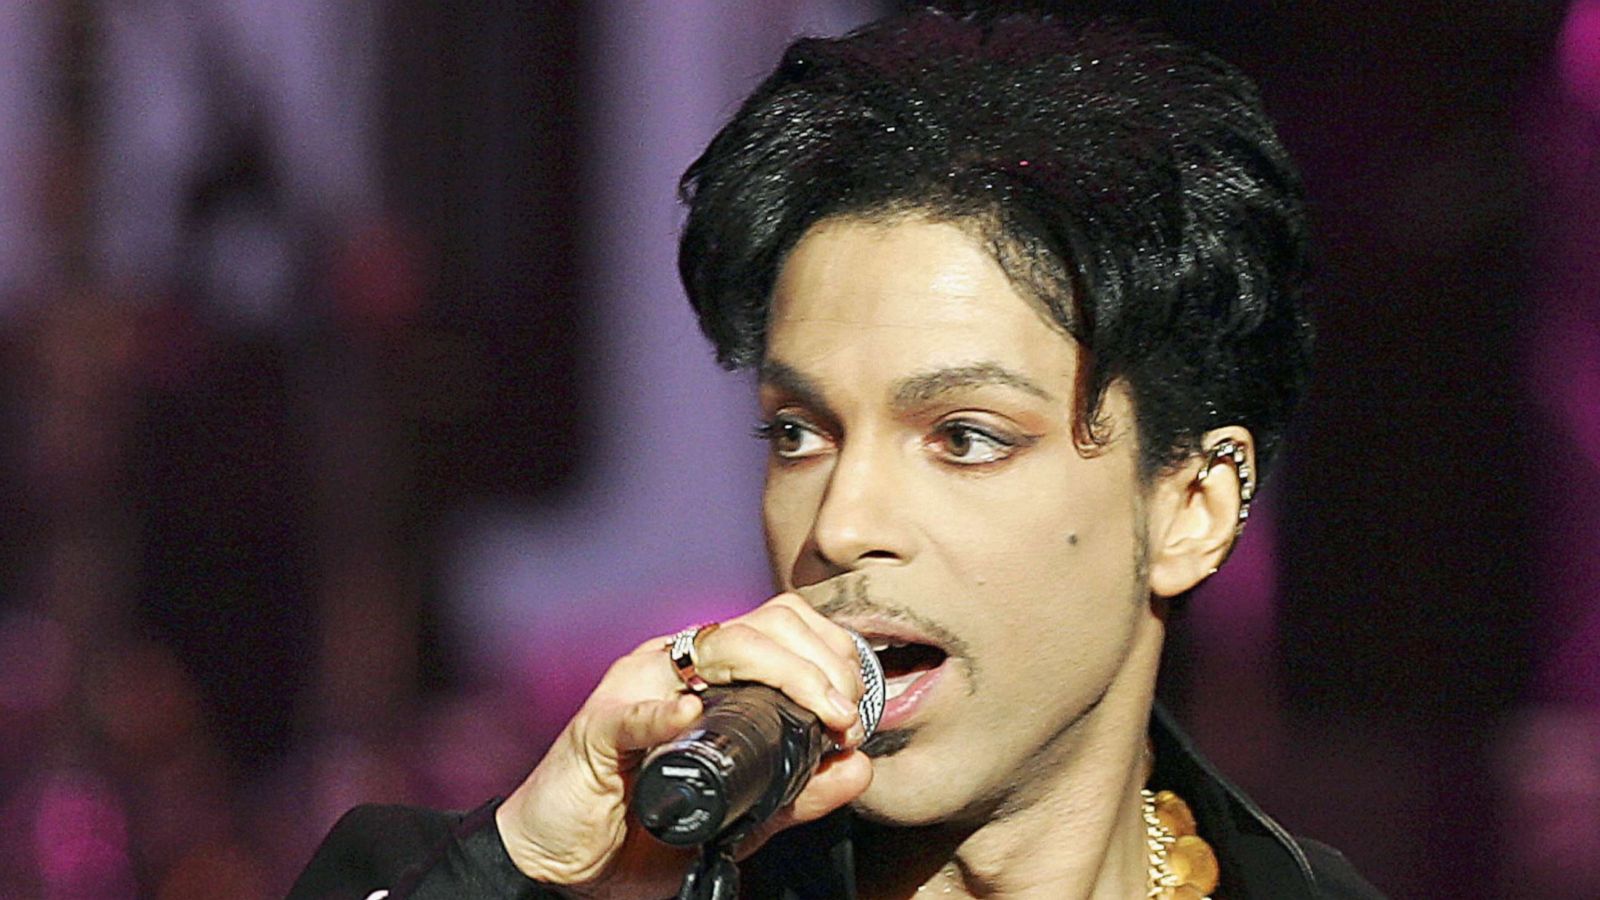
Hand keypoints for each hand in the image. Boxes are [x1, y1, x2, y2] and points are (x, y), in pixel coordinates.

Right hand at [494, 593, 874, 897]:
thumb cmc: (644, 829)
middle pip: (764, 624)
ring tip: (818, 718)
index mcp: (712, 676)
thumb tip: (860, 766)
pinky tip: (693, 718)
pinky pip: (637, 710)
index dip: (833, 657)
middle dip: (822, 663)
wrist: (566, 866)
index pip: (785, 628)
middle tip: (846, 718)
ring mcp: (637, 688)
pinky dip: (667, 712)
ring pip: (718, 645)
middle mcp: (678, 667)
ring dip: (785, 674)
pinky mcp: (597, 727)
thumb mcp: (741, 813)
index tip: (858, 712)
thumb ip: (798, 793)